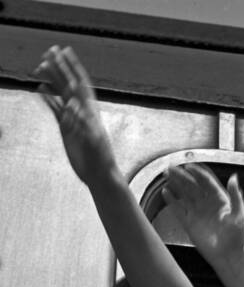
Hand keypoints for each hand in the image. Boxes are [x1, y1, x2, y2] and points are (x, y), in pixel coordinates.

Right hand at [34, 46, 116, 184]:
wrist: (99, 175)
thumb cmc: (102, 159)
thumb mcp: (94, 140)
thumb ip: (84, 122)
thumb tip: (73, 105)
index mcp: (90, 110)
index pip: (81, 83)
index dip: (73, 66)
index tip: (66, 51)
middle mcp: (81, 111)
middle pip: (68, 84)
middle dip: (60, 67)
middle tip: (49, 50)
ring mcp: (72, 119)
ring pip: (59, 94)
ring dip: (51, 79)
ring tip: (40, 66)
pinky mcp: (65, 129)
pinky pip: (54, 110)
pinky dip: (47, 99)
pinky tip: (39, 90)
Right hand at [163, 164, 243, 265]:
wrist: (227, 256)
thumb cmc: (236, 237)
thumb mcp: (240, 215)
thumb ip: (236, 196)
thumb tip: (234, 177)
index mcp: (219, 199)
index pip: (206, 182)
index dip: (197, 173)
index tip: (188, 166)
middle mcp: (206, 204)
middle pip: (192, 186)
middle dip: (181, 176)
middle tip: (171, 167)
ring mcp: (197, 213)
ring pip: (184, 195)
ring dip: (175, 184)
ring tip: (166, 175)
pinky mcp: (189, 224)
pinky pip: (178, 210)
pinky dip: (171, 201)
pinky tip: (165, 192)